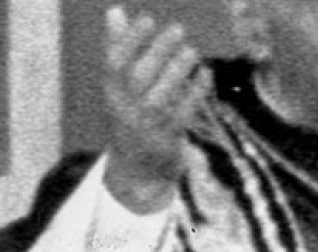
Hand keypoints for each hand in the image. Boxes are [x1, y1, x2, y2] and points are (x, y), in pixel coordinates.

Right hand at [102, 5, 210, 213]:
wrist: (137, 170)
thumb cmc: (132, 116)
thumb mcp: (121, 87)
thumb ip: (119, 48)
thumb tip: (115, 10)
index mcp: (112, 93)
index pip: (115, 63)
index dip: (130, 40)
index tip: (147, 19)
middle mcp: (124, 109)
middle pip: (138, 78)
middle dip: (158, 51)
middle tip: (178, 29)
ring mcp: (146, 127)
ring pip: (160, 97)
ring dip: (177, 71)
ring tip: (192, 50)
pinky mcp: (167, 140)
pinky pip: (182, 114)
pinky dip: (195, 93)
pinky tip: (206, 73)